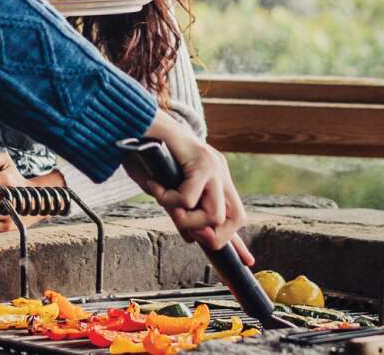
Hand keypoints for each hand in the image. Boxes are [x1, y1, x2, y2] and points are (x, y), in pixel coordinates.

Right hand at [128, 112, 252, 264]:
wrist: (137, 121)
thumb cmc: (146, 155)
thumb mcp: (166, 191)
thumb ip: (181, 212)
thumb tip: (192, 238)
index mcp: (216, 179)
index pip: (234, 215)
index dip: (238, 241)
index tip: (246, 262)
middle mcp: (220, 172)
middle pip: (237, 218)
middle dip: (214, 237)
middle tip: (189, 234)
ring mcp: (213, 165)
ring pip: (215, 214)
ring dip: (187, 220)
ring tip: (167, 206)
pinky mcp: (201, 160)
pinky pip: (189, 198)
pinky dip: (169, 200)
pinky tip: (155, 185)